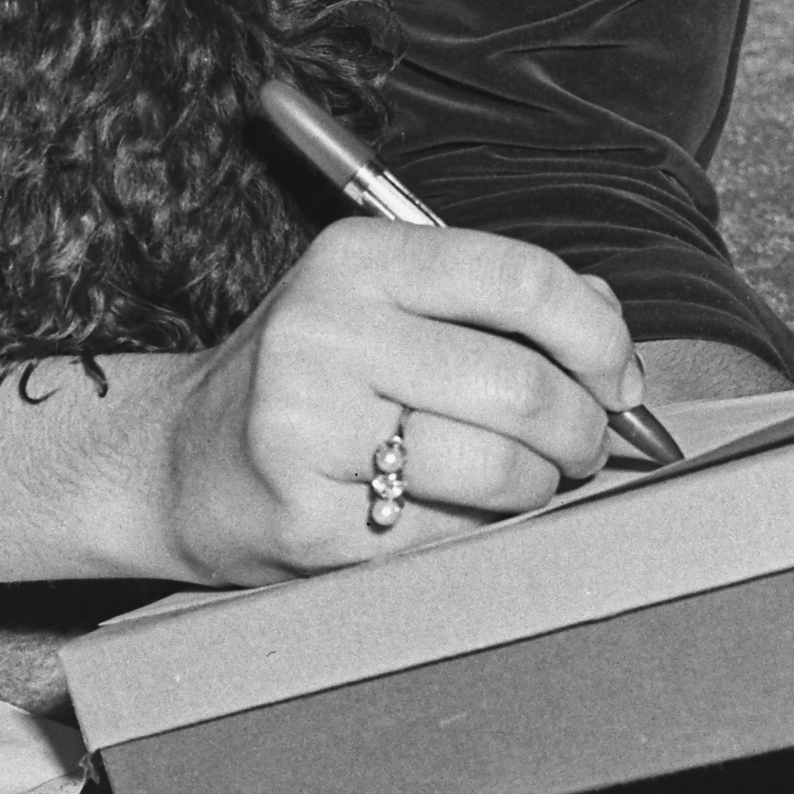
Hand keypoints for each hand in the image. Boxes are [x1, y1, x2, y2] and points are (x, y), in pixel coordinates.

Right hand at [133, 216, 642, 583]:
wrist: (176, 466)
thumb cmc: (307, 383)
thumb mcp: (385, 307)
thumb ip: (497, 302)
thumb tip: (611, 328)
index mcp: (355, 261)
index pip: (523, 280)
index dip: (599, 337)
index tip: (618, 378)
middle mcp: (325, 333)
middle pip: (522, 385)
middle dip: (581, 429)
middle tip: (581, 445)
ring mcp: (308, 429)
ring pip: (499, 467)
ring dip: (540, 486)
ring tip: (524, 481)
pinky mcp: (310, 520)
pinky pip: (453, 532)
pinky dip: (480, 529)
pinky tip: (453, 510)